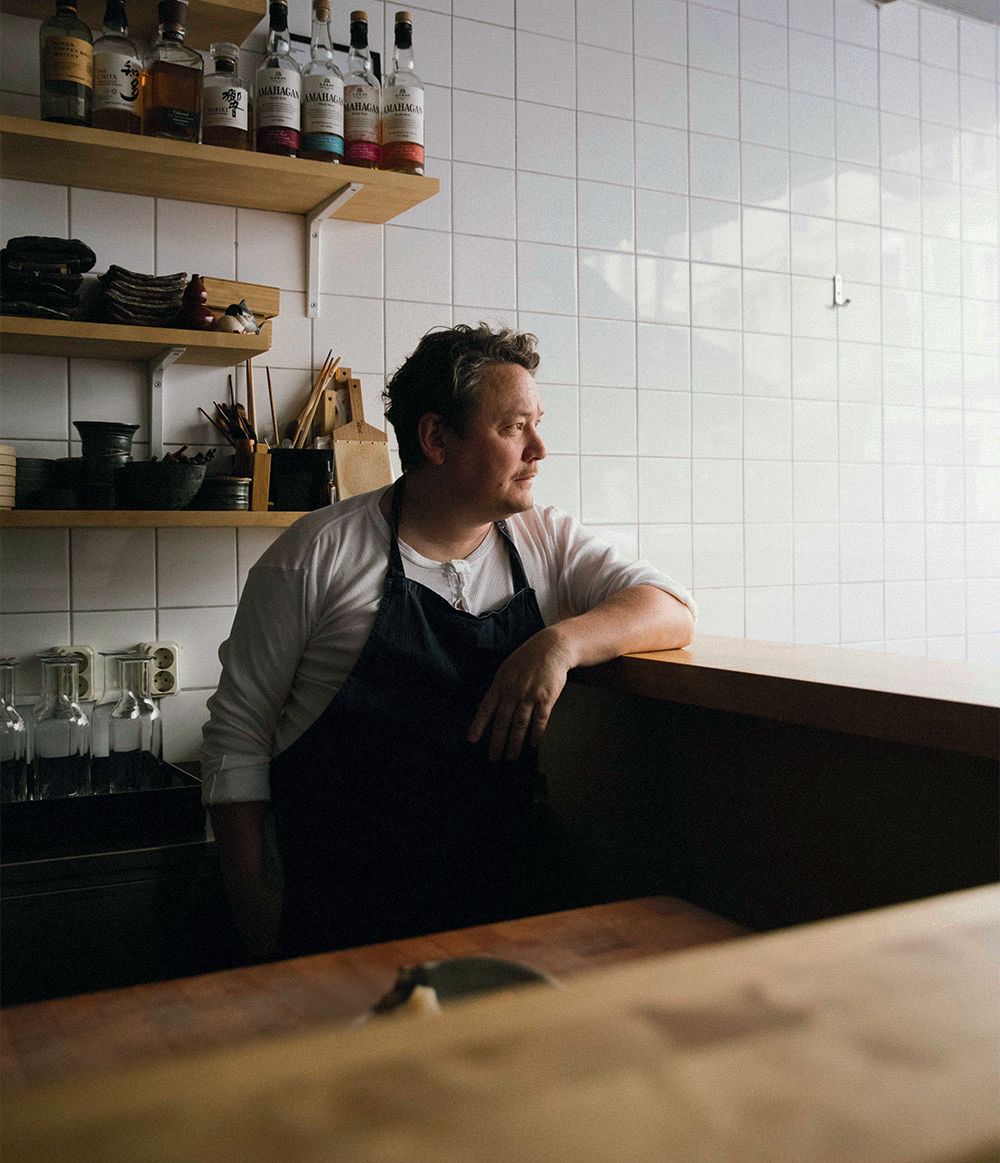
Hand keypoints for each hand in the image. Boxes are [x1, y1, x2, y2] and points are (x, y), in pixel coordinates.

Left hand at [467, 628, 574, 761]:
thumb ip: (496, 689)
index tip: (472, 740)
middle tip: (493, 758)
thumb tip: (481, 707)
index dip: (479, 725)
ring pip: (519, 724)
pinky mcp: (546, 698)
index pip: (486, 708)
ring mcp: (529, 695)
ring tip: (511, 757)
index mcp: (501, 684)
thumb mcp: (506, 670)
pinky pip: (539, 720)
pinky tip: (533, 745)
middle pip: (502, 721)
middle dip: (497, 742)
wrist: (551, 647)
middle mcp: (513, 691)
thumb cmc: (527, 658)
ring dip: (515, 743)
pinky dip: (536, 734)